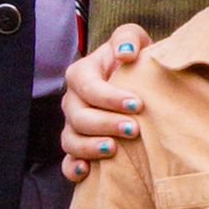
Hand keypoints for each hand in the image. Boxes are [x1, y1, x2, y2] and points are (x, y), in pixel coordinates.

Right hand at [58, 23, 151, 181]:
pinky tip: (86, 171)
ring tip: (112, 150)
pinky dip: (73, 168)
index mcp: (82, 74)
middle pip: (79, 117)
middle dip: (105, 124)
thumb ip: (128, 37)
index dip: (110, 98)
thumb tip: (126, 53)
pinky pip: (68, 161)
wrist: (140, 81)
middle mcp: (73, 101)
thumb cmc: (136, 59)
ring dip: (89, 147)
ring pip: (70, 140)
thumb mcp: (134, 39)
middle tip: (133, 129)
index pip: (88, 88)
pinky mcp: (78, 147)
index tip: (137, 104)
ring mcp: (73, 126)